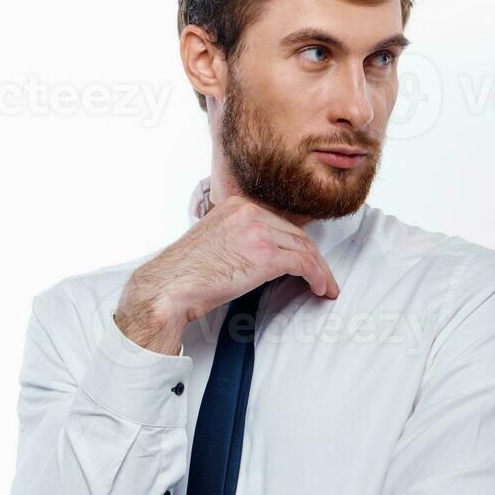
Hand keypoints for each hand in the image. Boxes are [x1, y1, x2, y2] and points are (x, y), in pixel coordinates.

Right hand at [115, 192, 341, 354]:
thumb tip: (258, 255)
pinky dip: (317, 277)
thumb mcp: (213, 240)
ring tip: (326, 286)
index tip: (306, 260)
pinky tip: (319, 289)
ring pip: (305, 248)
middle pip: (296, 234)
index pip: (279, 224)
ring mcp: (259, 231)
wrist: (168, 287)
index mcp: (236, 206)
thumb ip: (237, 238)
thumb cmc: (184, 274)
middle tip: (323, 276)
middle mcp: (249, 212)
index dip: (298, 244)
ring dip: (320, 270)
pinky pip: (304, 264)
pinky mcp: (266, 255)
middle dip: (314, 258)